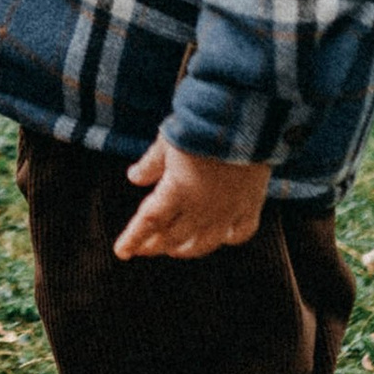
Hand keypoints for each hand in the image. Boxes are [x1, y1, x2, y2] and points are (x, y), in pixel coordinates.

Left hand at [113, 137, 270, 261]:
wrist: (242, 120)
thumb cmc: (200, 127)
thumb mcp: (167, 141)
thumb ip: (150, 163)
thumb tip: (133, 177)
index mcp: (177, 192)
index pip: (149, 222)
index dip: (133, 238)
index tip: (122, 252)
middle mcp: (202, 208)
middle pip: (174, 237)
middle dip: (156, 245)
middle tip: (145, 248)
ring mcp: (228, 210)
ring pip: (205, 242)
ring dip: (188, 249)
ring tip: (177, 250)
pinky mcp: (251, 204)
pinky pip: (241, 231)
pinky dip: (230, 238)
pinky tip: (224, 237)